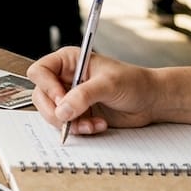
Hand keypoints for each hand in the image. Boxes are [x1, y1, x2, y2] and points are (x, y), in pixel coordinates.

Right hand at [26, 46, 159, 137]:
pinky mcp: (77, 114)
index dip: (47, 87)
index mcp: (68, 61)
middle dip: (55, 111)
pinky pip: (66, 125)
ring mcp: (70, 98)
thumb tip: (62, 110)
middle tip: (71, 118)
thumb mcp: (108, 84)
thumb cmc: (134, 82)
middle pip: (41, 96)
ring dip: (69, 123)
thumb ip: (83, 96)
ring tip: (91, 124)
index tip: (62, 100)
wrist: (150, 101)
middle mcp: (65, 79)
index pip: (40, 71)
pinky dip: (80, 129)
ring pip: (51, 113)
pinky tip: (98, 125)